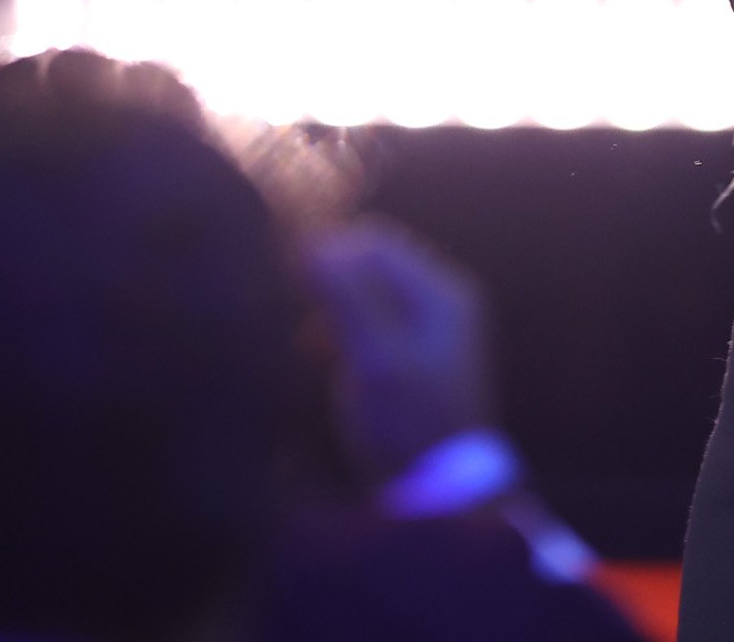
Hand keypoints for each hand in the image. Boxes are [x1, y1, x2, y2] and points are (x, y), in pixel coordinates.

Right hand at [303, 218, 496, 483]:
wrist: (440, 491)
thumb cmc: (408, 423)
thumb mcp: (373, 358)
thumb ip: (345, 296)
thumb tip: (312, 241)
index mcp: (442, 293)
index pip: (375, 241)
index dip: (329, 252)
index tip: (291, 281)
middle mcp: (443, 302)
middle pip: (373, 263)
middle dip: (331, 280)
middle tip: (298, 313)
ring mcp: (432, 330)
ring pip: (368, 293)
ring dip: (333, 306)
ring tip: (309, 340)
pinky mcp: (415, 358)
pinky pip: (371, 321)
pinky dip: (342, 329)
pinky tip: (321, 354)